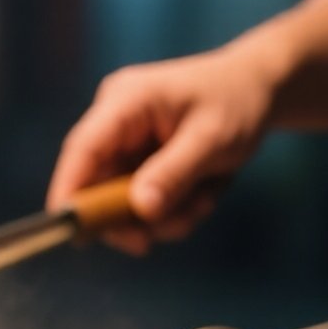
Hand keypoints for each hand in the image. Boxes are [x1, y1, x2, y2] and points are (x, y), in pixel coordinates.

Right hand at [47, 43, 280, 253]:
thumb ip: (175, 174)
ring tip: (203, 201)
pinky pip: (141, 196)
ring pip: (121, 196)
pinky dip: (171, 206)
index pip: (83, 147)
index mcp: (127, 100)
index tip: (68, 228)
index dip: (69, 188)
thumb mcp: (213, 139)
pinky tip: (202, 193)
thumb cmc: (238, 101)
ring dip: (162, 213)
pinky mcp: (138, 156)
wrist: (259, 88)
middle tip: (154, 240)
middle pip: (97, 181)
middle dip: (129, 215)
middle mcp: (115, 118)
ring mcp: (125, 139)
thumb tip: (140, 210)